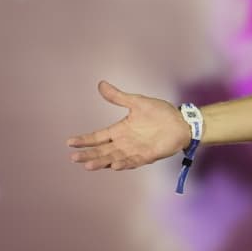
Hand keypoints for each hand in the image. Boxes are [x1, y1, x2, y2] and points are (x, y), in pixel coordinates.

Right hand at [67, 81, 191, 169]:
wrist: (182, 122)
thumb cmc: (160, 112)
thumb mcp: (136, 102)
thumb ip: (118, 97)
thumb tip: (101, 85)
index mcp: (119, 130)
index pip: (97, 137)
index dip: (84, 140)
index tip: (70, 142)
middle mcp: (124, 142)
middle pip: (102, 151)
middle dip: (88, 155)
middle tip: (74, 158)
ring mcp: (135, 150)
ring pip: (113, 158)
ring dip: (101, 162)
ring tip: (89, 166)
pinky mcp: (147, 156)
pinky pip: (132, 162)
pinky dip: (123, 164)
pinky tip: (113, 166)